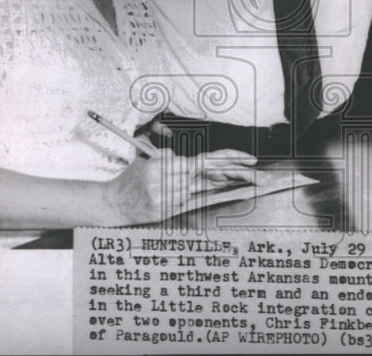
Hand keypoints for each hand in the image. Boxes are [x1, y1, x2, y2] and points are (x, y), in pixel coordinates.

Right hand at [104, 148, 257, 223]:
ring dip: (214, 186)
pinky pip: (189, 202)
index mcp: (164, 166)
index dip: (228, 161)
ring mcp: (168, 201)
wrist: (112, 204)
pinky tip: (207, 194)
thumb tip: (191, 161)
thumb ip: (169, 158)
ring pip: (200, 190)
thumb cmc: (130, 179)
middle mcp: (167, 184)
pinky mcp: (167, 213)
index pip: (203, 162)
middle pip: (208, 177)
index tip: (247, 160)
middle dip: (235, 175)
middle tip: (258, 176)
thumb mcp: (147, 160)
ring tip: (238, 183)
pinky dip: (197, 197)